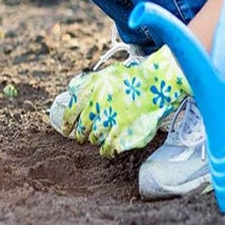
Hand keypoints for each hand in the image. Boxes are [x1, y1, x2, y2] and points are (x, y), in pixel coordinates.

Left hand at [58, 44, 189, 156]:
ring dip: (94, 140)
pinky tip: (106, 150)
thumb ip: (85, 84)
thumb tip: (70, 94)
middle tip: (81, 137)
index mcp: (94, 88)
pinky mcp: (126, 132)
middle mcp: (102, 102)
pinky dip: (106, 150)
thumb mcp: (105, 74)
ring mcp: (114, 118)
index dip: (68, 122)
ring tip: (96, 139)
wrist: (158, 85)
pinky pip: (109, 147)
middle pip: (83, 126)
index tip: (66, 129)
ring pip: (95, 137)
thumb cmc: (130, 80)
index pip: (72, 110)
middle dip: (81, 134)